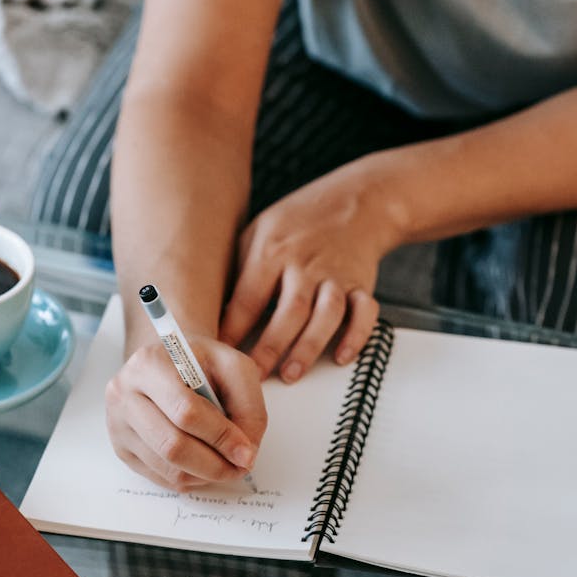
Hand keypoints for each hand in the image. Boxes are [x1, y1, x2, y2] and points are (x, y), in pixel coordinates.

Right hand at [105, 335, 267, 489]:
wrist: (169, 362)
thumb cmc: (202, 364)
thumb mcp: (235, 368)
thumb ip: (249, 407)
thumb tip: (245, 455)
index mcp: (149, 364)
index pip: (186, 412)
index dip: (221, 437)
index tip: (247, 453)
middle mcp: (124, 393)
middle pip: (172, 446)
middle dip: (214, 464)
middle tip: (240, 467)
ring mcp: (117, 423)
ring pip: (166, 467)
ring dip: (205, 475)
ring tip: (226, 465)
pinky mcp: (120, 447)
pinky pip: (159, 477)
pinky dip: (189, 478)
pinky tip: (203, 465)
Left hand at [220, 162, 400, 380]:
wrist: (356, 200)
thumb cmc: (298, 221)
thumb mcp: (257, 232)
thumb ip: (238, 269)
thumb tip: (212, 310)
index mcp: (273, 252)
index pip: (249, 296)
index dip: (233, 328)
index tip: (218, 354)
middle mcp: (305, 265)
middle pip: (289, 310)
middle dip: (270, 346)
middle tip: (253, 376)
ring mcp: (336, 276)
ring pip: (326, 314)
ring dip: (309, 346)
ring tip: (291, 373)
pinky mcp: (362, 284)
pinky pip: (364, 312)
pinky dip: (356, 335)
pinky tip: (342, 357)